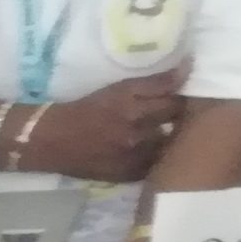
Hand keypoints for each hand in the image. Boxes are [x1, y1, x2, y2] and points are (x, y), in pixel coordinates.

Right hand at [24, 68, 188, 182]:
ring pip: (170, 144)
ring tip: (172, 130)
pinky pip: (156, 164)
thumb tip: (186, 67)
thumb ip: (154, 82)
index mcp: (132, 104)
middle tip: (181, 110)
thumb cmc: (88, 109)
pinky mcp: (129, 174)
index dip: (183, 92)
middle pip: (176, 120)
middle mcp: (136, 130)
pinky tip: (155, 149)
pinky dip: (158, 155)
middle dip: (181, 113)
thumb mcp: (119, 88)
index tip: (186, 90)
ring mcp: (134, 155)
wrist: (54, 140)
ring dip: (172, 136)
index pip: (175, 97)